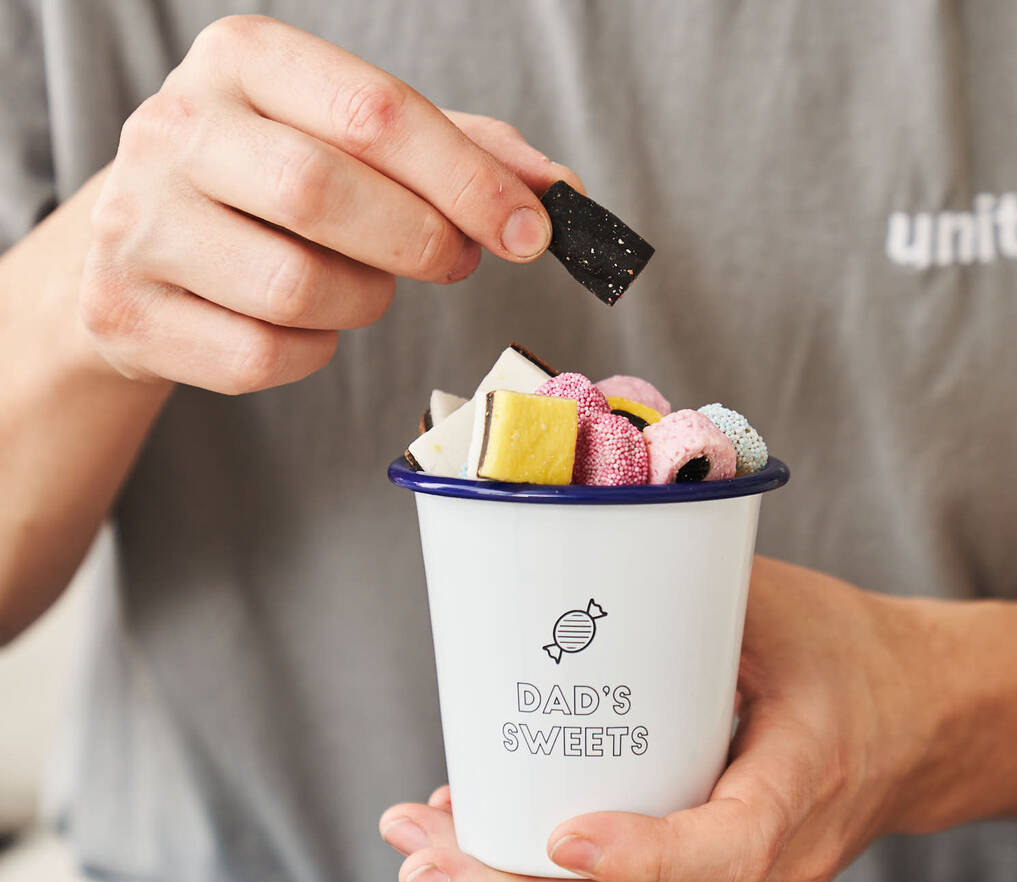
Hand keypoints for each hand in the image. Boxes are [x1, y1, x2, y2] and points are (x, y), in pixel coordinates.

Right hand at [79, 15, 580, 393]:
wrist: (142, 244)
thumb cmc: (271, 187)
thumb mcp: (352, 140)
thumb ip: (456, 153)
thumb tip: (560, 191)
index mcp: (242, 59)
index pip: (376, 113)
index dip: (470, 180)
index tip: (533, 232)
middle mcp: (175, 127)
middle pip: (327, 195)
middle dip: (421, 243)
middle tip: (454, 261)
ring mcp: (138, 223)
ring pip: (297, 290)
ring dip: (360, 303)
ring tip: (355, 283)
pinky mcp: (127, 311)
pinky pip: (261, 357)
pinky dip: (309, 354)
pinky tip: (299, 324)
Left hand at [380, 557, 974, 881]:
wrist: (912, 722)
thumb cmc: (841, 654)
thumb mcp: (775, 604)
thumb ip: (677, 590)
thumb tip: (560, 551)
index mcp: (806, 778)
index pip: (731, 846)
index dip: (644, 853)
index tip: (560, 835)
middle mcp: (781, 863)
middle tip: (421, 859)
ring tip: (422, 846)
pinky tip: (481, 840)